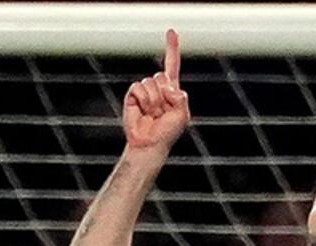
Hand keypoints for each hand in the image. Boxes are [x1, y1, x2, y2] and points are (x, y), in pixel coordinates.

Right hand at [123, 29, 189, 150]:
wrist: (149, 144)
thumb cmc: (168, 132)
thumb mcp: (183, 115)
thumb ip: (180, 97)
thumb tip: (166, 86)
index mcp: (172, 90)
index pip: (172, 65)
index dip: (172, 48)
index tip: (171, 31)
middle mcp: (158, 88)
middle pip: (162, 76)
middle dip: (164, 94)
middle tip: (162, 112)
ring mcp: (144, 91)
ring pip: (150, 82)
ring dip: (154, 100)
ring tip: (153, 114)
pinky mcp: (132, 95)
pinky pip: (137, 88)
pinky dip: (142, 100)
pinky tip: (143, 112)